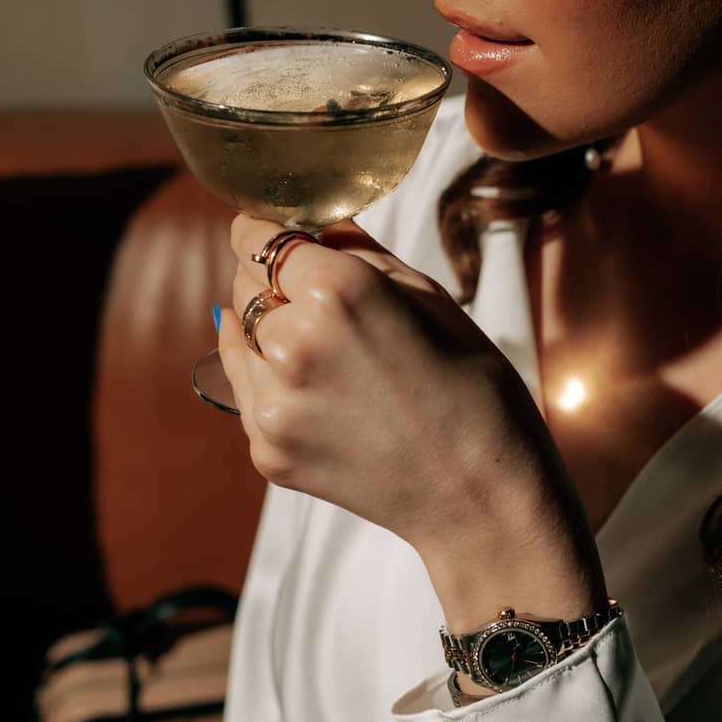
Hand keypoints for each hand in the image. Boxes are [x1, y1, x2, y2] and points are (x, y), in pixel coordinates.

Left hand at [217, 214, 581, 562]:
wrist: (481, 497)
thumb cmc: (476, 391)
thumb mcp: (433, 299)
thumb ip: (361, 252)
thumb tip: (317, 225)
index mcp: (339, 292)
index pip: (261, 236)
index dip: (270, 228)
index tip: (279, 232)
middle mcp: (292, 342)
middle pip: (244, 283)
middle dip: (276, 282)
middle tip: (323, 301)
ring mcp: (273, 401)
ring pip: (240, 336)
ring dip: (271, 332)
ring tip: (332, 355)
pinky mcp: (266, 448)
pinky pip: (247, 390)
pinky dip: (273, 380)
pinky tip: (325, 391)